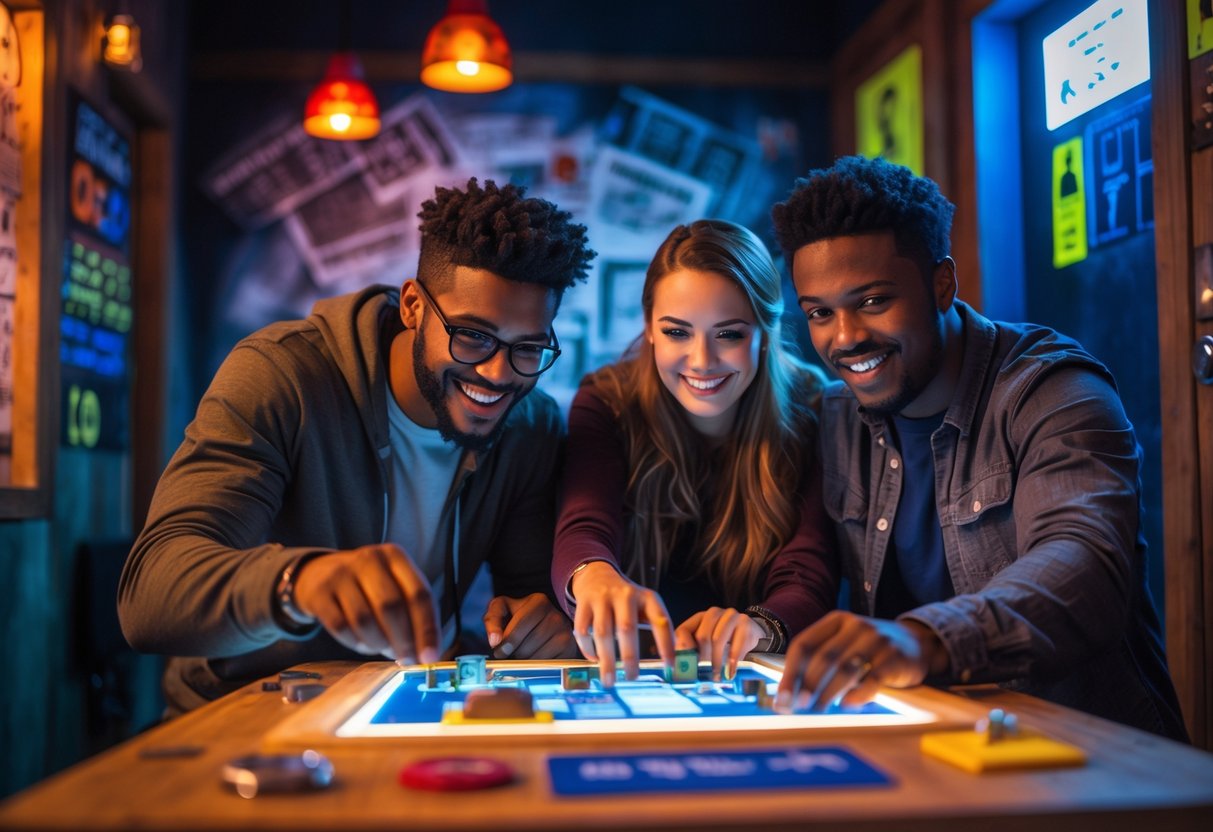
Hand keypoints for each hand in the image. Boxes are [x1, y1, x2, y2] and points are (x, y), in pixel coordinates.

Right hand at [292, 544, 439, 664]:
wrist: (319, 573)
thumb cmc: (368, 585)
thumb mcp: (394, 585)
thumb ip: (413, 614)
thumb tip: (426, 654)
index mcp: (395, 556)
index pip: (419, 594)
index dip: (427, 629)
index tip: (429, 657)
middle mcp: (369, 560)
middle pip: (391, 607)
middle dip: (402, 640)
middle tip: (406, 659)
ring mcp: (341, 574)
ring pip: (365, 619)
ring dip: (378, 643)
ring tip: (382, 647)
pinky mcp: (319, 592)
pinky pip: (340, 627)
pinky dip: (355, 643)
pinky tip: (362, 643)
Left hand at [483, 593, 578, 658]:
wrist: (544, 623)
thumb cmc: (519, 617)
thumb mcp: (503, 610)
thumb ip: (492, 619)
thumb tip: (495, 641)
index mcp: (539, 602)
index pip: (521, 624)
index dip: (507, 640)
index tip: (498, 651)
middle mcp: (556, 616)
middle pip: (528, 645)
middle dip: (514, 654)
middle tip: (511, 654)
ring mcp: (566, 634)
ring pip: (537, 658)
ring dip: (525, 662)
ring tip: (523, 656)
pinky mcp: (570, 650)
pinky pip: (548, 666)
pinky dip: (537, 668)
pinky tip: (534, 660)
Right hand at [570, 561, 675, 685]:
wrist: (597, 575)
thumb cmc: (626, 599)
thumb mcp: (645, 604)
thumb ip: (656, 625)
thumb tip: (670, 661)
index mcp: (647, 597)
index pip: (660, 620)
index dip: (666, 644)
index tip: (669, 666)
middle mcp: (625, 595)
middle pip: (627, 628)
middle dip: (630, 657)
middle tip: (632, 678)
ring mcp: (602, 598)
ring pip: (603, 632)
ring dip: (606, 659)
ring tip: (609, 679)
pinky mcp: (584, 603)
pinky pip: (583, 630)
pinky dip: (587, 649)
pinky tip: (594, 659)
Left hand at [675, 607, 763, 681]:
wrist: (751, 633)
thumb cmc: (724, 642)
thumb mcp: (707, 645)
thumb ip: (693, 652)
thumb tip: (679, 668)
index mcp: (699, 618)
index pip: (683, 631)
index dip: (683, 650)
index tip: (686, 667)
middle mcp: (714, 613)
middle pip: (702, 636)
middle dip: (702, 659)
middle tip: (704, 676)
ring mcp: (731, 616)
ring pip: (718, 640)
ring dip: (716, 662)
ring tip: (716, 676)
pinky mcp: (746, 624)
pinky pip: (736, 645)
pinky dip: (732, 662)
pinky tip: (730, 673)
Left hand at [775, 611, 947, 712]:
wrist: (916, 643)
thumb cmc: (870, 649)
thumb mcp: (845, 643)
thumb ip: (821, 662)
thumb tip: (790, 694)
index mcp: (837, 620)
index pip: (805, 644)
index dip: (791, 672)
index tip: (782, 697)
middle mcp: (856, 626)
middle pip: (824, 657)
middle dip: (808, 685)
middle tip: (800, 706)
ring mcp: (878, 641)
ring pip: (846, 669)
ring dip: (829, 693)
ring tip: (820, 709)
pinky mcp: (895, 658)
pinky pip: (872, 679)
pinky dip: (858, 694)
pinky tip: (848, 705)